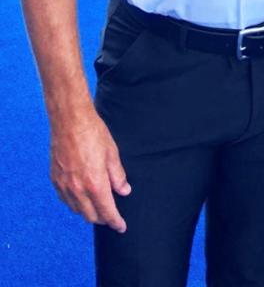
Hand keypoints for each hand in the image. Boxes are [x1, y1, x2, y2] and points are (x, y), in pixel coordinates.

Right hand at [50, 110, 130, 232]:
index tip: (121, 227)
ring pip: (77, 210)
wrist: (70, 120)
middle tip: (112, 215)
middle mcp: (78, 189)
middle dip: (103, 218)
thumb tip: (124, 191)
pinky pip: (65, 200)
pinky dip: (75, 203)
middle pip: (91, 216)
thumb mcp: (112, 153)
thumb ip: (118, 175)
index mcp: (95, 184)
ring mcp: (65, 185)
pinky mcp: (55, 180)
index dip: (116, 222)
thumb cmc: (93, 133)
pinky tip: (81, 196)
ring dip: (88, 211)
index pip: (107, 212)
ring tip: (97, 205)